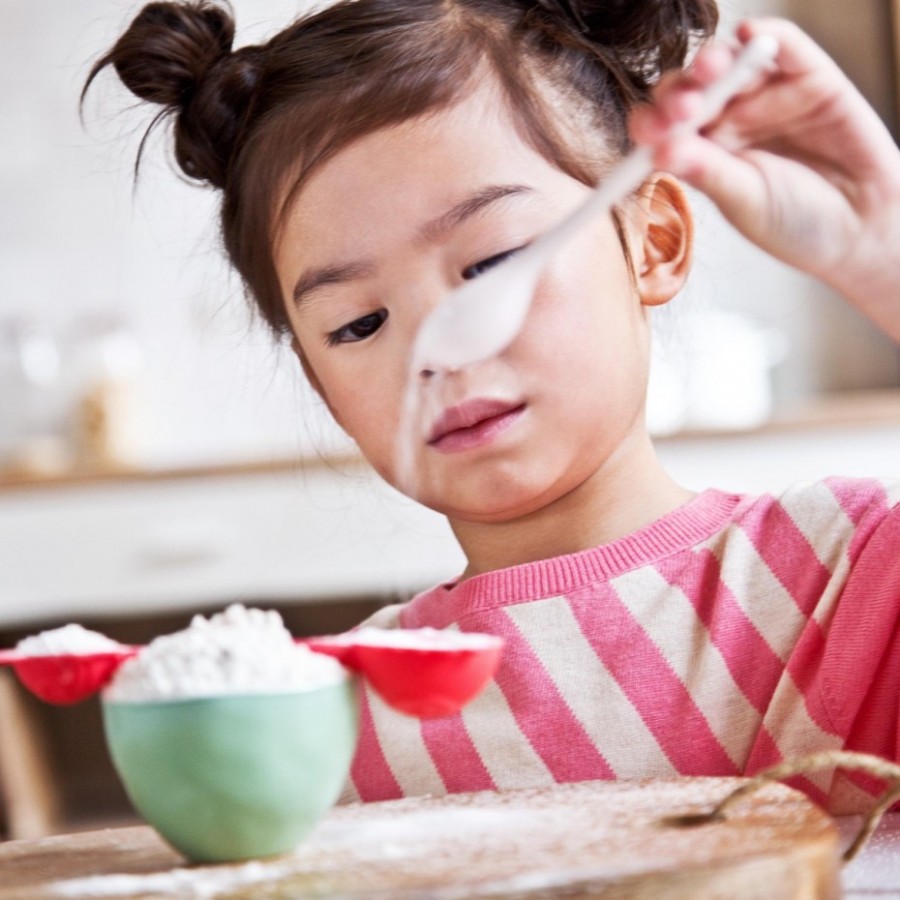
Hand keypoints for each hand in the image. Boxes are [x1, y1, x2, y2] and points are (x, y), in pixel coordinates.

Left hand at [630, 18, 899, 340]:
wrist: (860, 227)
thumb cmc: (796, 222)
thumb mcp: (744, 201)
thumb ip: (708, 172)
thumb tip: (660, 151)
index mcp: (702, 151)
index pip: (665, 127)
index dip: (652, 123)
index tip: (648, 134)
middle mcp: (728, 117)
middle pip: (691, 89)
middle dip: (679, 94)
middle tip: (679, 109)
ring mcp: (766, 95)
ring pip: (730, 63)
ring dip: (713, 62)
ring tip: (708, 74)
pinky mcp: (809, 76)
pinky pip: (783, 44)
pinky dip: (763, 35)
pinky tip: (748, 35)